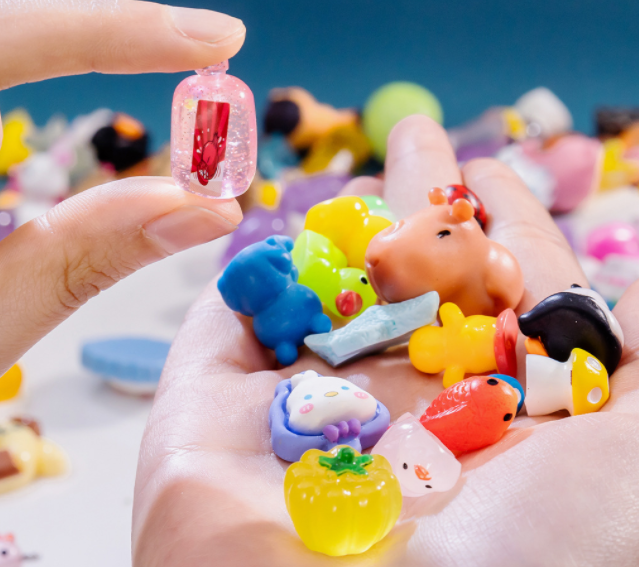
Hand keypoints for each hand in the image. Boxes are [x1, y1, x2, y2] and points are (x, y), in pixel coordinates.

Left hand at [0, 0, 245, 371]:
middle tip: (198, 57)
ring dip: (78, 45)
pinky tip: (88, 71)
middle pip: (9, 33)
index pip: (5, 43)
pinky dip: (43, 64)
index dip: (117, 32)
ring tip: (161, 64)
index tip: (216, 40)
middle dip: (104, 36)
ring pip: (4, 49)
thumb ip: (94, 252)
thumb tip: (205, 208)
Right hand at [132, 115, 638, 565]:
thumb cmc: (518, 557)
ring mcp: (304, 408)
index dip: (499, 224)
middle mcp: (401, 408)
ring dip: (339, 238)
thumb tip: (636, 301)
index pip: (496, 295)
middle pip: (412, 282)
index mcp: (489, 410)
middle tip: (417, 137)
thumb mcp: (624, 454)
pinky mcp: (213, 411)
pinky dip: (250, 277)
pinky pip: (229, 324)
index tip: (490, 168)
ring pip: (326, 299)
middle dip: (418, 206)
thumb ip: (632, 367)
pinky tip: (269, 228)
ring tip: (353, 180)